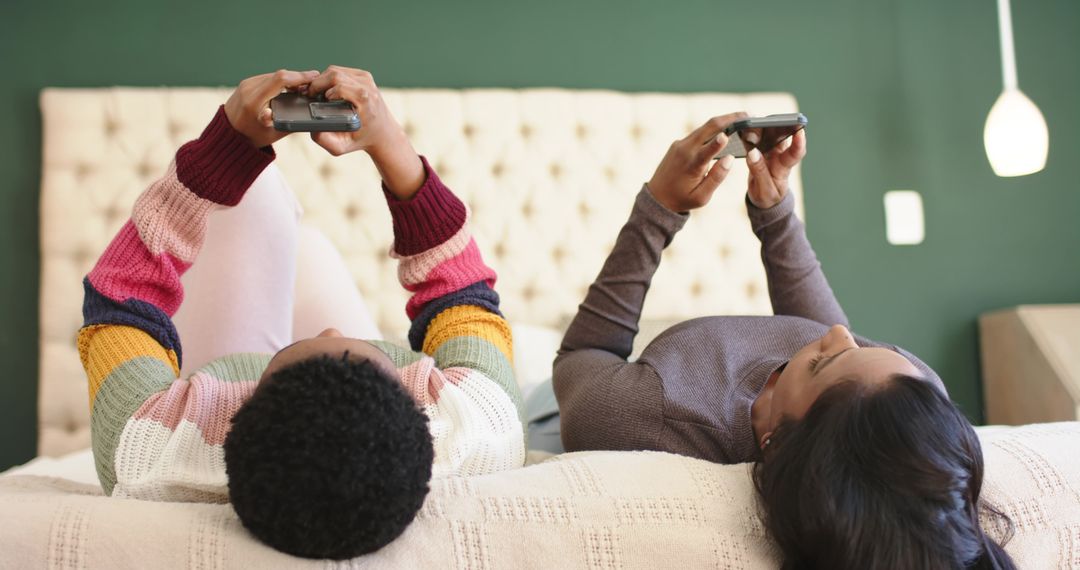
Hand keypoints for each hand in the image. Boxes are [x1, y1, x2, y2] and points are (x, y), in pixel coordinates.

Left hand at [224, 69, 319, 147]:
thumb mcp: (274, 134)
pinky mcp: (246, 83)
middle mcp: (248, 88)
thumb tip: (310, 115)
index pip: (280, 79)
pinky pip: (267, 77)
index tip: (314, 77)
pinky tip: (289, 87)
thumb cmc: (251, 138)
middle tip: (312, 84)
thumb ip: (291, 123)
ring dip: (290, 78)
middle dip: (298, 77)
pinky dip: (280, 81)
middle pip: (279, 74)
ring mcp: (246, 84)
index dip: (300, 76)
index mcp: (255, 101)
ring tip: (303, 86)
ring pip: (274, 74)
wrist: (227, 135)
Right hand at [306, 65, 422, 198]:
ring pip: (336, 70)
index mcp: (364, 101)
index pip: (339, 86)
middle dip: (318, 82)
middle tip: (309, 94)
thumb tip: (313, 129)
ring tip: (317, 92)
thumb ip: (325, 141)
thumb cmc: (360, 139)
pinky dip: (331, 77)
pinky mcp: (365, 76)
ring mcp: (367, 80)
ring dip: (323, 79)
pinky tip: (328, 89)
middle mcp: (367, 87)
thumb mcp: (341, 146)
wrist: (382, 133)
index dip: (322, 90)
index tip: (313, 98)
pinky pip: (342, 70)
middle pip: (334, 74)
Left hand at [646, 113, 746, 212]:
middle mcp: (684, 149)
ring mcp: (680, 144)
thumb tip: (730, 159)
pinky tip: (726, 128)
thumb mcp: (701, 196)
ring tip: (741, 118)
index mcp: (691, 164)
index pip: (707, 149)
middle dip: (730, 118)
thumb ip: (717, 178)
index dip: (721, 140)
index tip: (733, 131)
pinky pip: (698, 133)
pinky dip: (713, 129)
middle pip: (709, 127)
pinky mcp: (679, 143)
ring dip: (723, 121)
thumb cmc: (682, 199)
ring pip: (704, 127)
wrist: (657, 197)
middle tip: (749, 114)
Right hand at [745, 129, 805, 208]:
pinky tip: (742, 130)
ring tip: (748, 126)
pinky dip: (749, 133)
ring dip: (759, 129)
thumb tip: (752, 152)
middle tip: (762, 123)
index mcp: (784, 167)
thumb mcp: (764, 190)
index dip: (799, 142)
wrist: (764, 199)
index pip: (796, 153)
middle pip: (781, 137)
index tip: (800, 131)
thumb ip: (759, 172)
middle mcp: (779, 156)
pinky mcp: (758, 150)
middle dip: (774, 127)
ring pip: (767, 135)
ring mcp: (769, 152)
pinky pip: (755, 139)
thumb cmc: (768, 196)